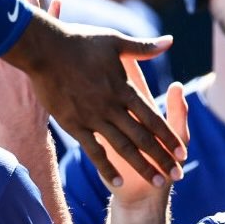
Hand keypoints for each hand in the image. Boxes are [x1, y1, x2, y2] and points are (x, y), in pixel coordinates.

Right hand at [3, 0, 185, 187]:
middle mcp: (111, 106)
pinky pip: (92, 151)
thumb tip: (170, 41)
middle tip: (178, 175)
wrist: (41, 48)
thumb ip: (144, 48)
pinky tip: (117, 182)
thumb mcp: (114, 41)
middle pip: (143, 138)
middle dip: (162, 158)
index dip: (169, 137)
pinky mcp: (72, 125)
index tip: (183, 153)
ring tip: (158, 182)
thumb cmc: (79, 41)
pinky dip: (106, 167)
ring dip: (142, 166)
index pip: (153, 118)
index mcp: (124, 88)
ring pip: (123, 148)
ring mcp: (92, 117)